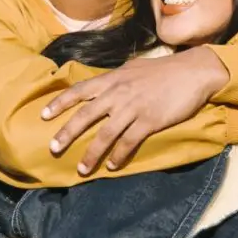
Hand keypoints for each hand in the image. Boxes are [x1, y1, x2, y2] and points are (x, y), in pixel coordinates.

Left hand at [42, 46, 228, 174]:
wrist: (194, 72)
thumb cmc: (165, 70)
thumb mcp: (134, 68)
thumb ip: (117, 78)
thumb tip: (104, 84)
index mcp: (113, 79)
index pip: (79, 90)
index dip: (60, 103)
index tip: (43, 115)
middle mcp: (118, 93)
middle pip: (85, 115)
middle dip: (66, 133)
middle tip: (53, 148)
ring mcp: (133, 107)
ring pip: (105, 134)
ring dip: (91, 154)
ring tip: (81, 169)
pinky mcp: (149, 120)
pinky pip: (128, 142)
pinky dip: (118, 156)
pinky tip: (112, 166)